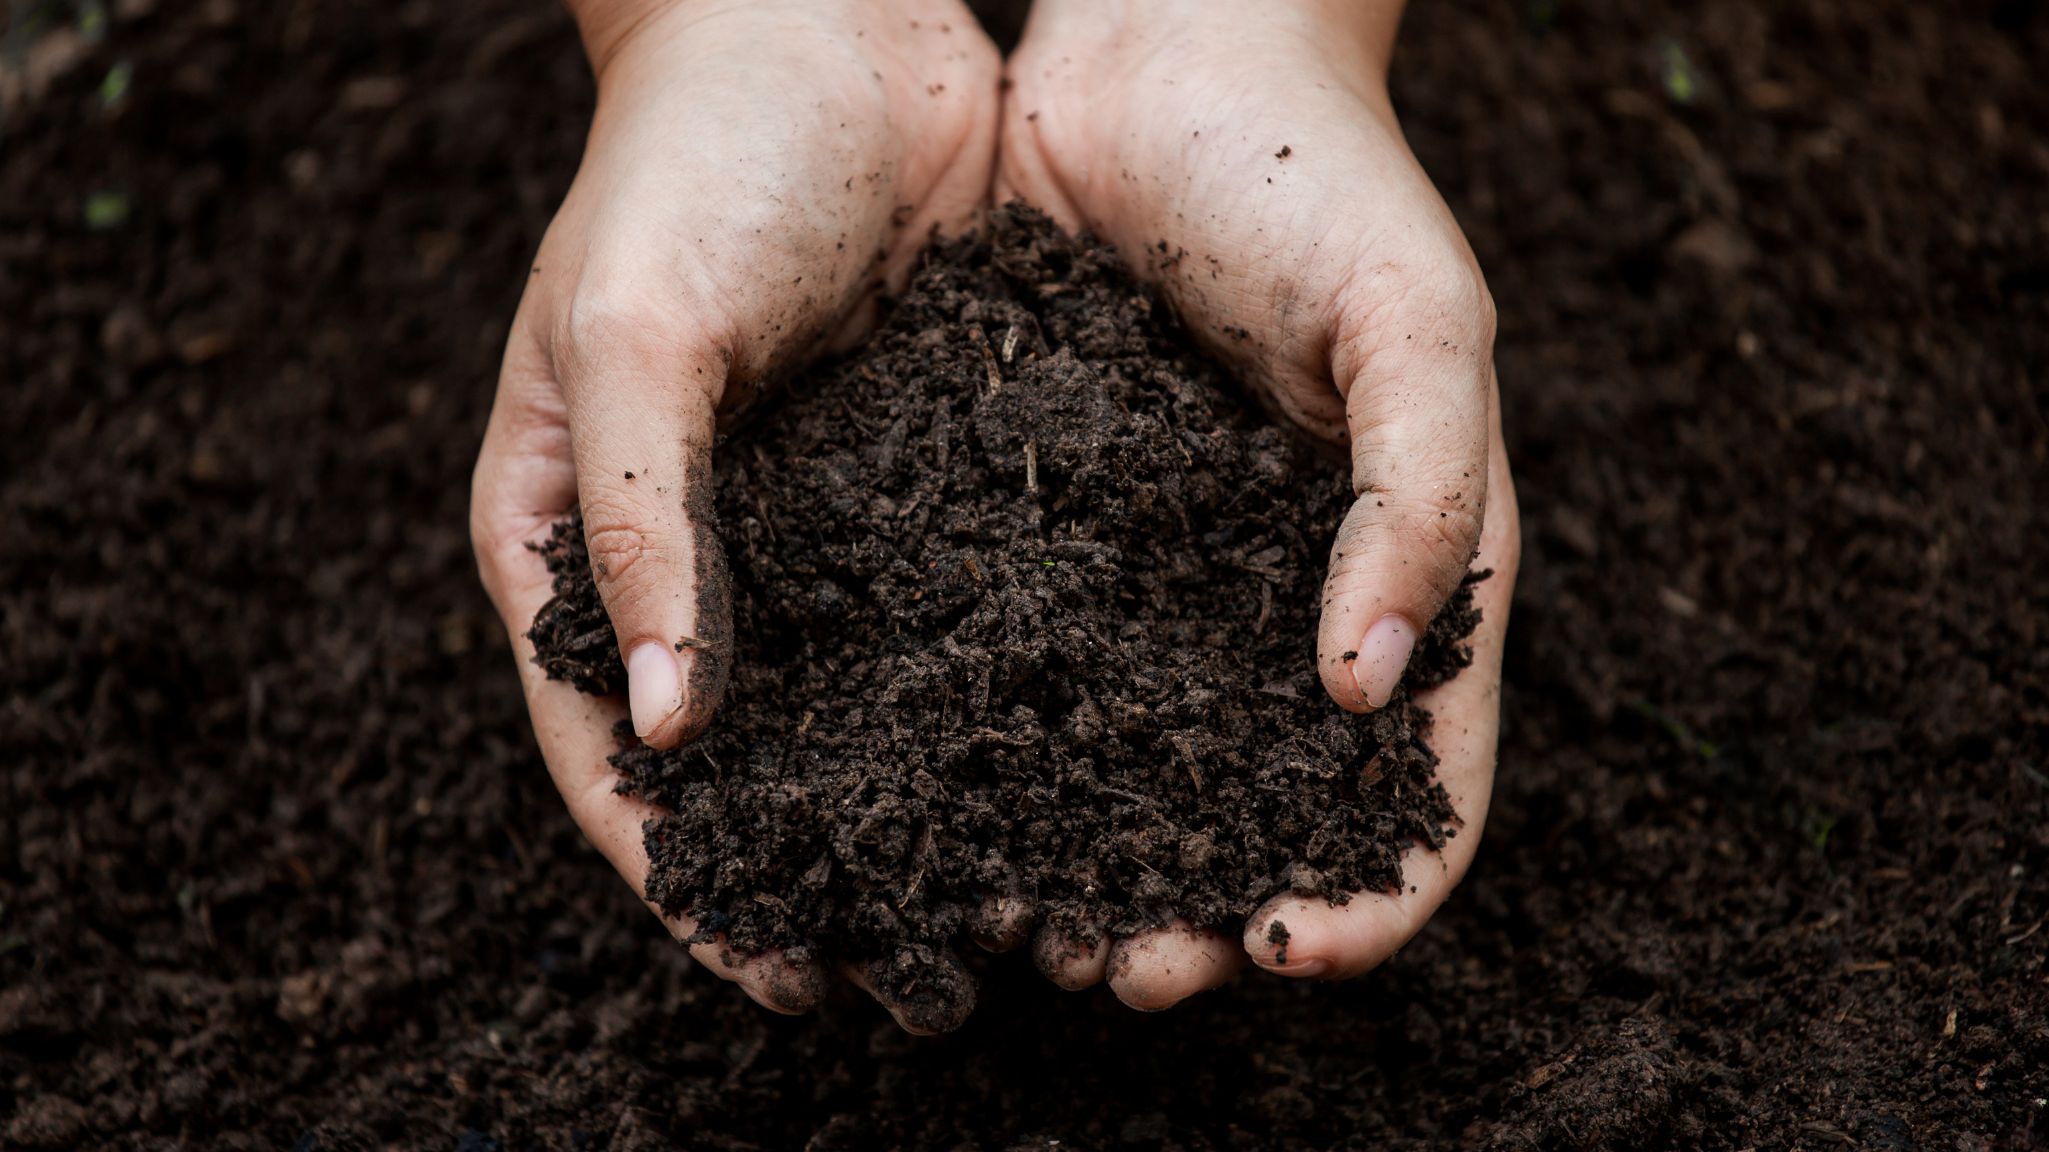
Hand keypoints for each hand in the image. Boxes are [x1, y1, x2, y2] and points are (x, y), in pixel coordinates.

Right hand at [469, 0, 998, 1027]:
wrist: (827, 20)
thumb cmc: (690, 158)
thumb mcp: (635, 332)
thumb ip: (644, 523)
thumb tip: (668, 728)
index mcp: (573, 530)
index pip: (606, 745)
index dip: (681, 871)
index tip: (769, 968)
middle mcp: (692, 548)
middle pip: (737, 752)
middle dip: (810, 866)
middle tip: (901, 976)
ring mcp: (808, 521)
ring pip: (853, 699)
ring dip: (915, 801)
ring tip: (1000, 903)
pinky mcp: (917, 479)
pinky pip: (947, 610)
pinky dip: (990, 693)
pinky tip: (1064, 761)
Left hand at [998, 0, 1520, 1006]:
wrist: (1169, 47)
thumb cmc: (1324, 177)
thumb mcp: (1420, 325)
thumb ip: (1421, 502)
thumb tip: (1367, 694)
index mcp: (1407, 571)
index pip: (1421, 780)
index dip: (1374, 887)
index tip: (1290, 947)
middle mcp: (1283, 596)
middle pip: (1263, 802)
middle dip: (1207, 906)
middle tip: (1126, 972)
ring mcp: (1165, 570)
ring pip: (1136, 757)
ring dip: (1093, 856)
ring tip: (1023, 921)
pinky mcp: (1053, 524)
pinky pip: (1031, 656)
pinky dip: (1002, 742)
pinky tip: (940, 790)